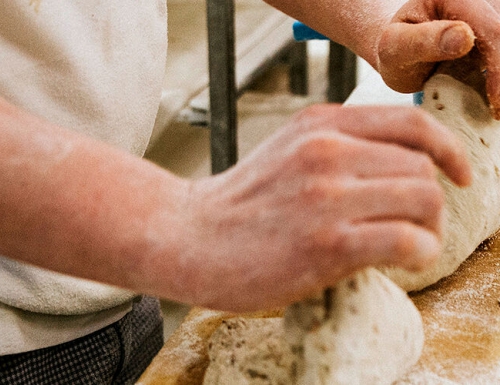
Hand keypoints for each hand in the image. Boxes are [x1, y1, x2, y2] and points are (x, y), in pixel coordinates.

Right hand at [181, 104, 470, 311]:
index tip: (460, 174)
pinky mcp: (327, 243)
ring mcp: (326, 196)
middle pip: (422, 167)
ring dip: (430, 229)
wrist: (188, 237)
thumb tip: (400, 165)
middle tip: (419, 227)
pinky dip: (420, 253)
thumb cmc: (239, 203)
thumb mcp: (288, 151)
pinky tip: (402, 261)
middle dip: (434, 202)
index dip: (449, 148)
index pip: (411, 121)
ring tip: (411, 246)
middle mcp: (326, 151)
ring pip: (424, 200)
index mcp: (320, 124)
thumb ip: (340, 147)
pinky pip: (407, 240)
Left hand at [378, 0, 499, 117]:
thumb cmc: (395, 50)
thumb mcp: (395, 47)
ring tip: (492, 108)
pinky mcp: (494, 32)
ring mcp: (491, 14)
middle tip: (497, 112)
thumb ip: (422, 41)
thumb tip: (465, 38)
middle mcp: (479, 1)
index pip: (493, 30)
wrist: (401, 51)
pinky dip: (498, 80)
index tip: (497, 104)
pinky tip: (491, 99)